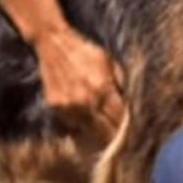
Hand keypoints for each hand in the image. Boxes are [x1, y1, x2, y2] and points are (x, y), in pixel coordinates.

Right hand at [33, 24, 124, 139]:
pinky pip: (70, 122)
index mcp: (103, 87)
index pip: (119, 118)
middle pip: (104, 130)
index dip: (125, 127)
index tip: (129, 132)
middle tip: (117, 139)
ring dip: (95, 130)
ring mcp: (68, 105)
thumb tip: (127, 104)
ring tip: (100, 128)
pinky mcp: (55, 105)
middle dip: (112, 135)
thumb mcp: (109, 61)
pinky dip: (77, 122)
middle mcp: (86, 100)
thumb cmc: (85, 51)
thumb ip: (120, 83)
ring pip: (87, 130)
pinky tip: (82, 114)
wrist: (54, 43)